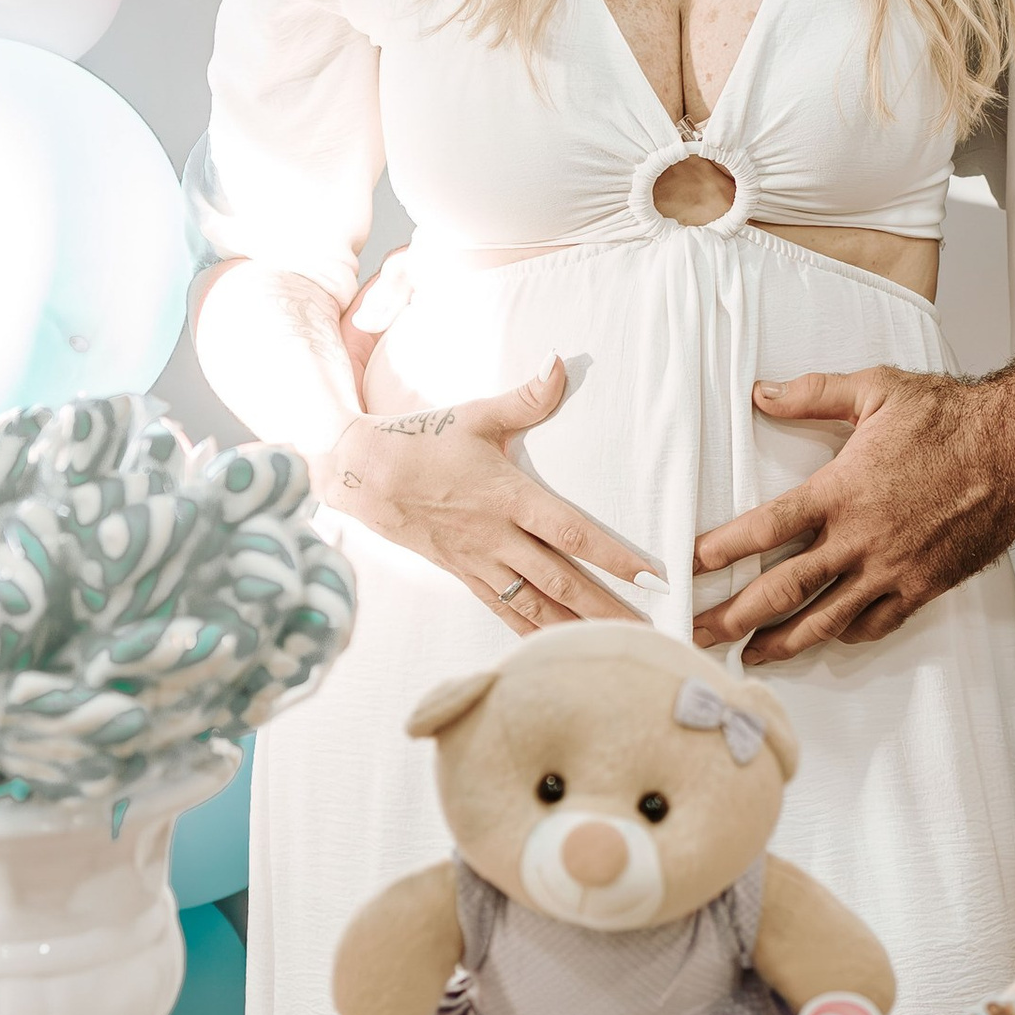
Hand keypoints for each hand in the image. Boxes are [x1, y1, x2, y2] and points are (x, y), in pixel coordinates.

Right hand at [327, 359, 657, 637]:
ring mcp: (479, 561)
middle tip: (643, 632)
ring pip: (534, 604)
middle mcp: (497, 537)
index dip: (612, 556)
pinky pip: (502, 609)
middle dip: (604, 608)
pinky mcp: (463, 573)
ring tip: (610, 647)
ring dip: (573, 627)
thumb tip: (558, 364)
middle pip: (560, 580)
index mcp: (508, 497)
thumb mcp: (476, 415)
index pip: (572, 532)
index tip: (650, 575)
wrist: (364, 474)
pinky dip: (531, 631)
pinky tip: (554, 650)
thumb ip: (525, 398)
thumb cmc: (423, 441)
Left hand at [690, 367, 1014, 663]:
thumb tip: (761, 394)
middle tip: (697, 633)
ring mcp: (892, 570)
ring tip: (748, 654)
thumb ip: (814, 393)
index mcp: (841, 491)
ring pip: (825, 619)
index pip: (766, 527)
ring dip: (781, 641)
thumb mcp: (878, 390)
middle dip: (733, 616)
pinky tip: (827, 637)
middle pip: (782, 589)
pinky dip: (845, 635)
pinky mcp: (923, 586)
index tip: (689, 566)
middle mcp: (860, 539)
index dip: (722, 549)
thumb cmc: (951, 417)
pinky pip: (875, 623)